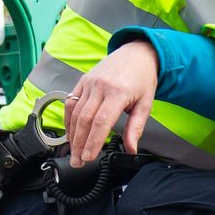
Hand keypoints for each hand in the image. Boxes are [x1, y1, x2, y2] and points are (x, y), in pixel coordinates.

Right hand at [66, 39, 158, 166]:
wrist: (136, 53)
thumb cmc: (142, 78)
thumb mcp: (146, 103)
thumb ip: (136, 127)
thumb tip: (131, 148)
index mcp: (118, 92)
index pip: (101, 121)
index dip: (93, 141)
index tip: (89, 157)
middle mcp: (100, 86)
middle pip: (85, 119)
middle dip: (79, 143)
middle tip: (78, 161)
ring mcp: (89, 83)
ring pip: (75, 112)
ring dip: (72, 135)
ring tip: (74, 152)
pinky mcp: (82, 81)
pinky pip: (71, 102)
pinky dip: (68, 120)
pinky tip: (70, 133)